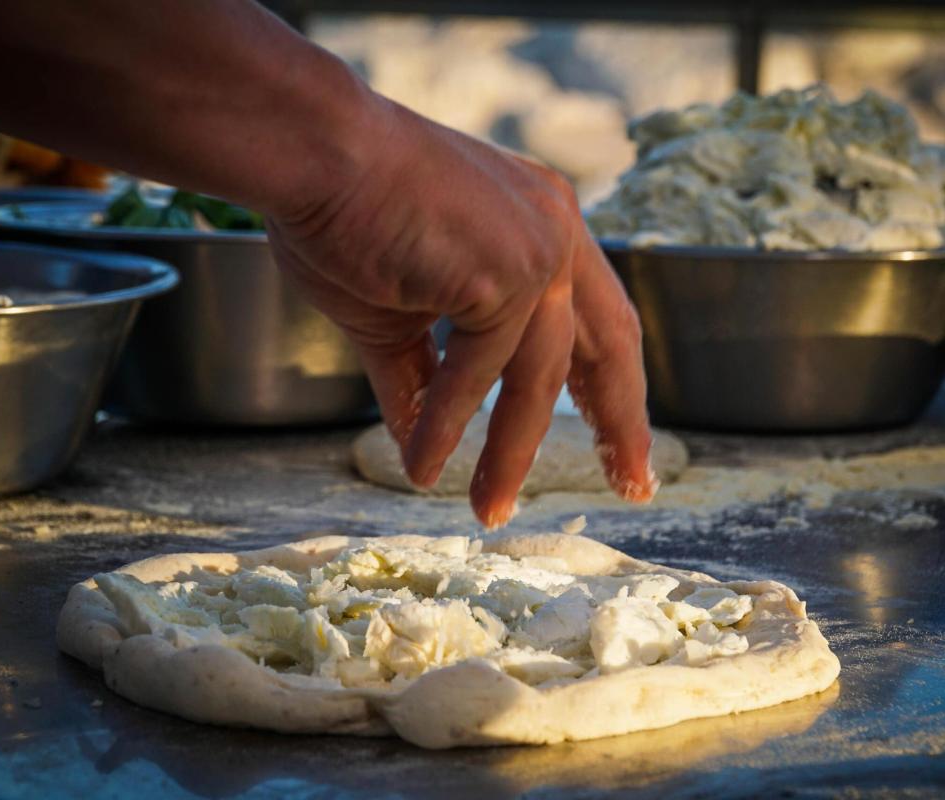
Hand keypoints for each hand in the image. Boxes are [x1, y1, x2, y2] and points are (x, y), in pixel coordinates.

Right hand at [267, 98, 657, 527]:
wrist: (311, 153)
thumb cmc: (343, 215)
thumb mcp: (397, 311)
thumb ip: (424, 376)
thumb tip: (422, 442)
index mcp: (542, 226)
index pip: (595, 317)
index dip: (607, 383)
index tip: (614, 436)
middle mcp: (556, 231)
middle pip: (606, 347)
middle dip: (620, 423)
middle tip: (633, 486)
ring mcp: (539, 249)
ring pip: (538, 376)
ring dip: (511, 451)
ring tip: (488, 511)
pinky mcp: (508, 272)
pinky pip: (479, 370)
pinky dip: (448, 423)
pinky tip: (423, 463)